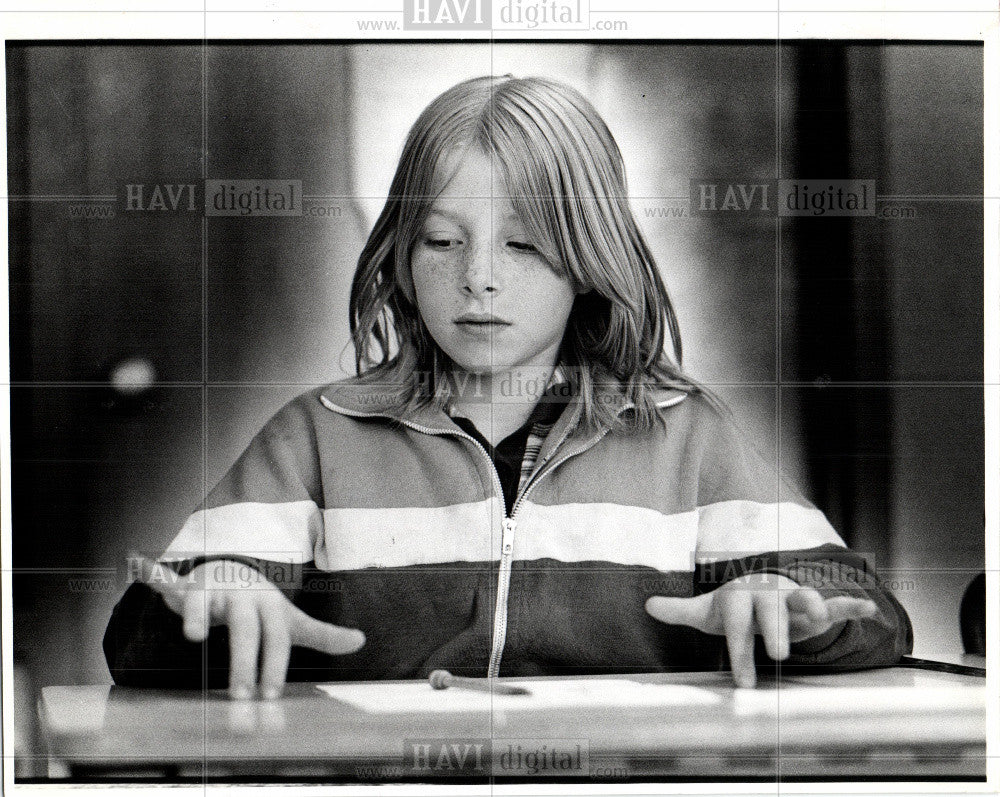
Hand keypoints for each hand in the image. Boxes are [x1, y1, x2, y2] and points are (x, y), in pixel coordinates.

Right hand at [134, 555, 364, 699]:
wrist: (236, 573)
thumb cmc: (262, 608)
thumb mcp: (291, 620)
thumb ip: (323, 634)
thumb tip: (361, 641)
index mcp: (269, 606)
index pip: (276, 639)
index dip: (275, 666)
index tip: (270, 698)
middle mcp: (243, 595)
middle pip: (245, 629)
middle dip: (244, 662)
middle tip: (242, 698)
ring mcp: (214, 589)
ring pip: (205, 602)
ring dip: (197, 616)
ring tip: (193, 636)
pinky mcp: (186, 587)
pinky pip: (168, 580)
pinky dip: (151, 572)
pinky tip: (136, 563)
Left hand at [645, 573, 877, 687]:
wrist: (760, 587)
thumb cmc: (734, 607)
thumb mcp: (709, 610)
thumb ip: (680, 609)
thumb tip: (647, 604)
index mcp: (740, 598)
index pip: (737, 627)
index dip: (739, 652)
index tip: (742, 684)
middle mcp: (767, 595)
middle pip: (770, 612)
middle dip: (774, 630)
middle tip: (777, 654)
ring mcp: (792, 598)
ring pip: (802, 600)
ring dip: (811, 605)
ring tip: (819, 612)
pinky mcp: (814, 606)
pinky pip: (835, 602)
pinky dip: (851, 605)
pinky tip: (867, 609)